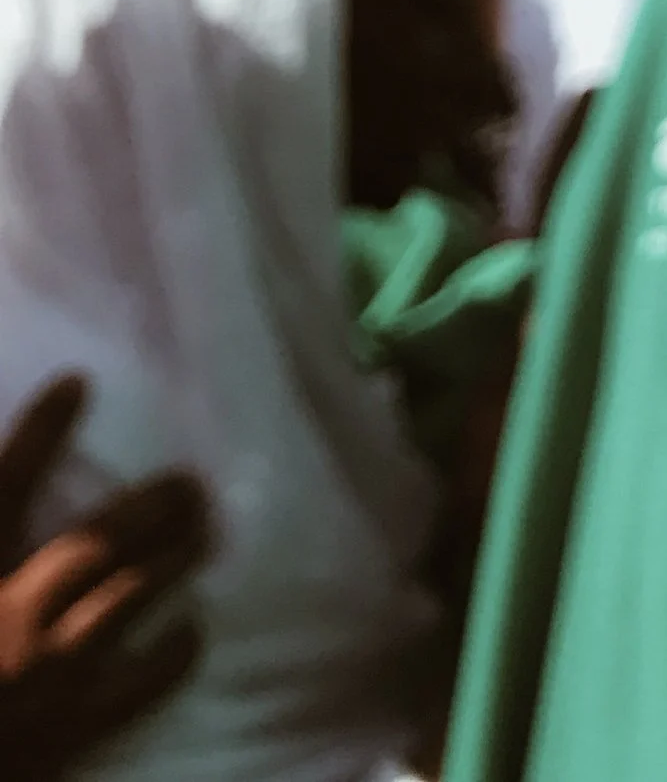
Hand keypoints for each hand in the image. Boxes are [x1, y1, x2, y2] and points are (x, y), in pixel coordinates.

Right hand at [0, 376, 208, 777]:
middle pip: (99, 535)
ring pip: (134, 590)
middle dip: (153, 502)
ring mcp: (51, 669)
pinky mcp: (74, 726)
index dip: (41, 430)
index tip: (78, 381)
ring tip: (206, 533)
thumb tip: (27, 533)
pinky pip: (144, 680)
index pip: (5, 485)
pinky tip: (193, 630)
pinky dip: (176, 652)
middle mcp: (14, 610)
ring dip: (176, 557)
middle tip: (191, 482)